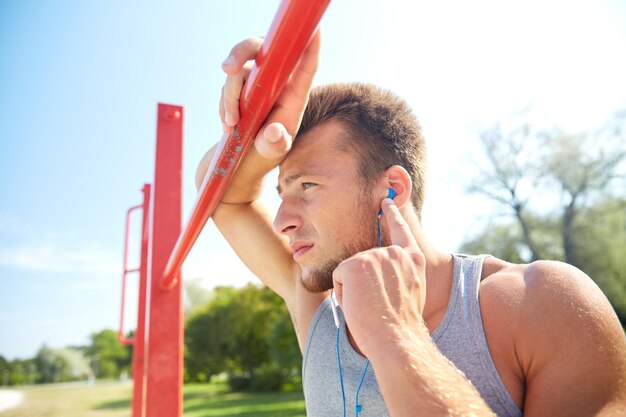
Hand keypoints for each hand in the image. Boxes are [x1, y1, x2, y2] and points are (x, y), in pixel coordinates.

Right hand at [219, 30, 320, 160]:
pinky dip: (224, 104)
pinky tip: (228, 126)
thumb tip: (275, 132)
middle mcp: (277, 80)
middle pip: (262, 49)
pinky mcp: (242, 84)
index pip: (305, 66)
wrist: (247, 154)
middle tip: (227, 69)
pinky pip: (228, 84)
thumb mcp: (274, 150)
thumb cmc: (269, 149)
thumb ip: (276, 142)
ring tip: (230, 125)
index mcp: (295, 92)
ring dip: (229, 96)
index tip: (315, 30)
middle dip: (242, 53)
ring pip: (238, 70)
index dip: (312, 47)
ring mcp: (258, 80)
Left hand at [332, 197, 426, 357]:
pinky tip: (359, 304)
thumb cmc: (401, 326)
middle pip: (366, 261)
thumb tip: (384, 267)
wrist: (395, 338)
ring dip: (355, 291)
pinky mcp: (356, 263)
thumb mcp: (411, 292)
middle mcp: (395, 253)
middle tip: (377, 305)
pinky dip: (344, 295)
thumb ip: (400, 274)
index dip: (393, 214)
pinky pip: (340, 278)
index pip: (402, 230)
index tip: (387, 199)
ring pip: (352, 271)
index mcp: (413, 260)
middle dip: (363, 283)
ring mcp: (375, 256)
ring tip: (370, 306)